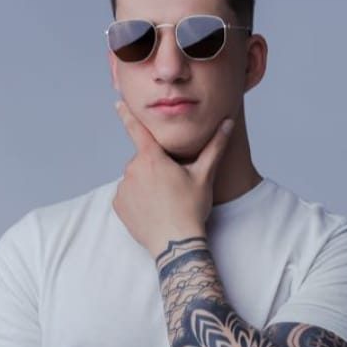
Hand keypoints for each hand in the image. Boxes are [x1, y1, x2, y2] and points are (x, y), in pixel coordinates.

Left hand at [112, 99, 233, 257]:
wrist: (176, 243)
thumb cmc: (191, 208)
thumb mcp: (205, 175)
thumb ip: (215, 146)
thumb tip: (228, 123)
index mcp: (152, 158)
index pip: (136, 129)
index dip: (127, 115)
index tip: (117, 103)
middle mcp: (132, 170)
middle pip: (143, 160)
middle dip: (156, 167)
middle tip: (173, 185)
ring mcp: (123, 188)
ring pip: (135, 177)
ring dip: (146, 183)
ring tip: (164, 200)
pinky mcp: (118, 205)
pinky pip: (127, 195)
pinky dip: (137, 199)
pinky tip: (153, 209)